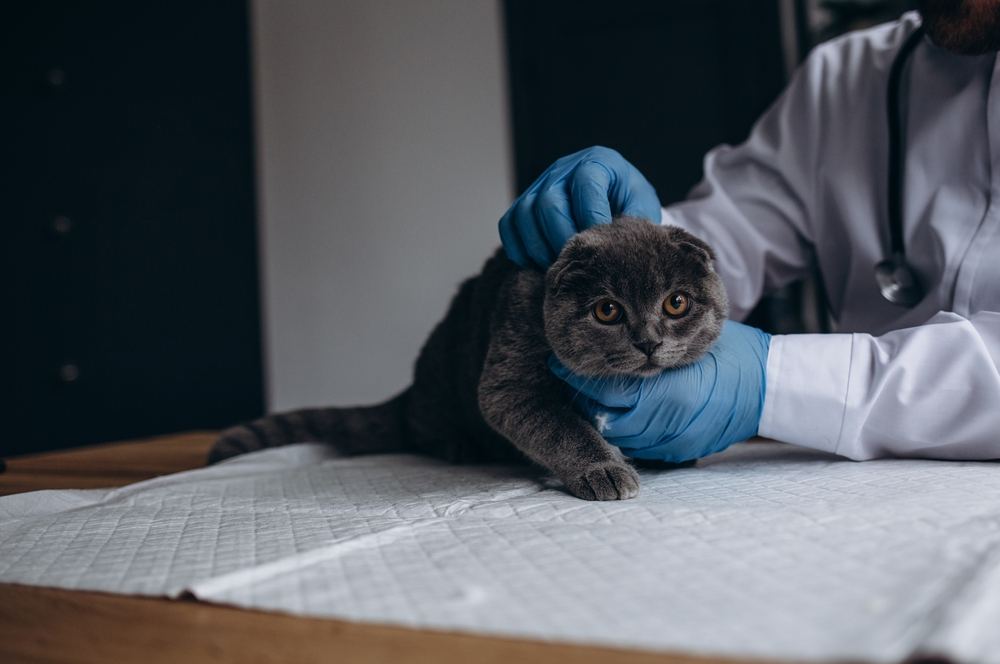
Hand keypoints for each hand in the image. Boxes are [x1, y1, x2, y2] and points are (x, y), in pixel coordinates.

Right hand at [499, 146, 659, 269]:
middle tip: (577, 261)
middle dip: (562, 238)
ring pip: (524, 214)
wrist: (611, 200)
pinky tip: (539, 263)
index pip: (585, 183)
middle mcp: (563, 169)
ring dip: (540, 247)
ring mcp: (538, 185)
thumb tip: (621, 244)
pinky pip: (508, 225)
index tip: (599, 244)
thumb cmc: (627, 203)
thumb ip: (636, 218)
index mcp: (597, 162)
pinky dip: (520, 249)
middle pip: (549, 202)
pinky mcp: (523, 204)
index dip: (590, 216)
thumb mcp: (641, 204)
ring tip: (560, 265)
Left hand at [548, 321, 770, 462]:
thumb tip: (606, 339)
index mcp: (669, 393)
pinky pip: (640, 446)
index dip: (578, 376)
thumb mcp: (689, 341)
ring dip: (603, 415)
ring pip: (619, 435)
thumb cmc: (732, 353)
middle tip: (569, 377)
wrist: (771, 388)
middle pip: (606, 417)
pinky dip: (626, 430)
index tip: (558, 361)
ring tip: (591, 393)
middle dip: (586, 398)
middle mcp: (668, 424)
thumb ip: (648, 348)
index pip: (606, 389)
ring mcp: (674, 443)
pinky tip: (621, 411)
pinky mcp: (680, 453)